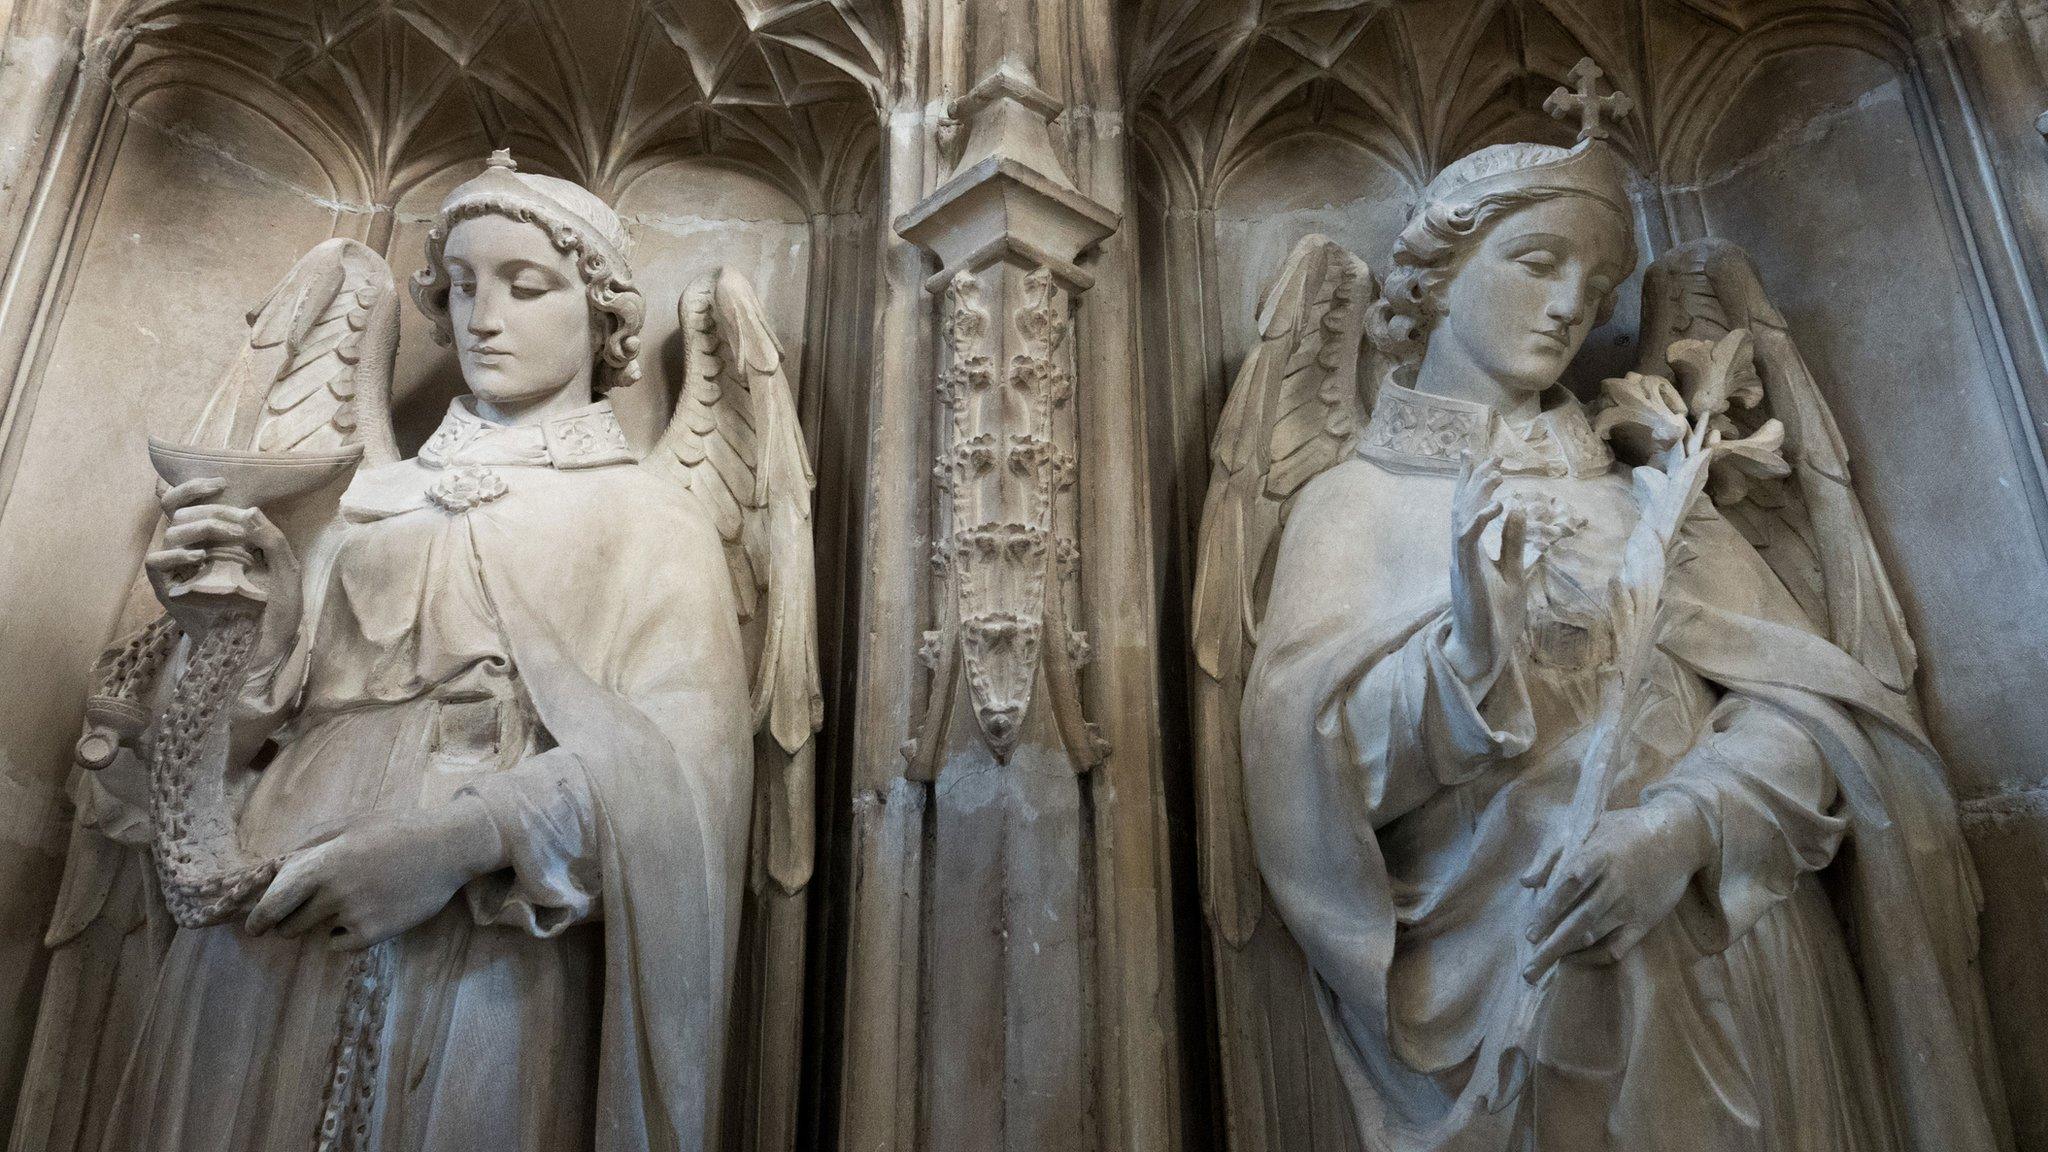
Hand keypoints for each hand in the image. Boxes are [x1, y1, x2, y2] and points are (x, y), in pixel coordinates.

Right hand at [146, 477, 302, 663]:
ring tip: (232, 540)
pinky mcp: (169, 591)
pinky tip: (198, 558)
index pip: (191, 503)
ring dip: (202, 529)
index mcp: (217, 541)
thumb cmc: (277, 612)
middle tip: (238, 523)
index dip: (196, 488)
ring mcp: (179, 571)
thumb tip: (250, 509)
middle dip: (207, 508)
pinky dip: (173, 556)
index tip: (222, 483)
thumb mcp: (287, 572)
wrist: (264, 650)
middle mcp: (194, 550)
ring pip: (170, 533)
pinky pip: (155, 563)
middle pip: (177, 511)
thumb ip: (274, 540)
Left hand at [246, 798, 506, 949]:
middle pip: (289, 924)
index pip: (275, 900)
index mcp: (323, 862)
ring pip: (314, 933)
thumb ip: (311, 844)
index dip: (259, 917)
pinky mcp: (374, 934)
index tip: (255, 927)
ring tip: (344, 905)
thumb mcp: (350, 824)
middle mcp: (333, 891)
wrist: (447, 847)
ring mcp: (354, 914)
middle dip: (287, 923)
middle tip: (297, 917)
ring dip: (319, 924)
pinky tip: (365, 915)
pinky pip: (340, 944)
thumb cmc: (397, 829)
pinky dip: (344, 935)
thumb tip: (278, 866)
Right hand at [1445, 454, 1532, 681]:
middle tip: (1492, 457)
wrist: (1482, 650)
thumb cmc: (1495, 617)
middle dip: (1475, 479)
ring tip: (1496, 474)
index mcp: (1471, 551)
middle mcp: (1461, 552)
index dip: (1470, 482)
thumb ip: (1514, 544)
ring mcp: (1460, 561)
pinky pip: (1468, 539)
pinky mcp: (1465, 572)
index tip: (1477, 457)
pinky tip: (1498, 505)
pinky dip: (1481, 520)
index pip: (1468, 509)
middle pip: (1462, 506)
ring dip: (1478, 493)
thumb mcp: (1513, 574)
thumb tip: (1518, 511)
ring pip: (1463, 517)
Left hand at [1520, 797, 1712, 979]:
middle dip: (1552, 946)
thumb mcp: (1591, 826)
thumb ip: (1555, 853)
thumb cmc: (1628, 828)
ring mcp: (1630, 905)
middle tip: (1529, 969)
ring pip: (1595, 936)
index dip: (1548, 910)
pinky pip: (1618, 947)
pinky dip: (1594, 957)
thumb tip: (1526, 882)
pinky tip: (1574, 958)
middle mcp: (1614, 884)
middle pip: (1579, 920)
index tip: (1530, 932)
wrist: (1681, 836)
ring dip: (1567, 953)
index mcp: (1599, 856)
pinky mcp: (1645, 921)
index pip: (1568, 886)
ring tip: (1544, 967)